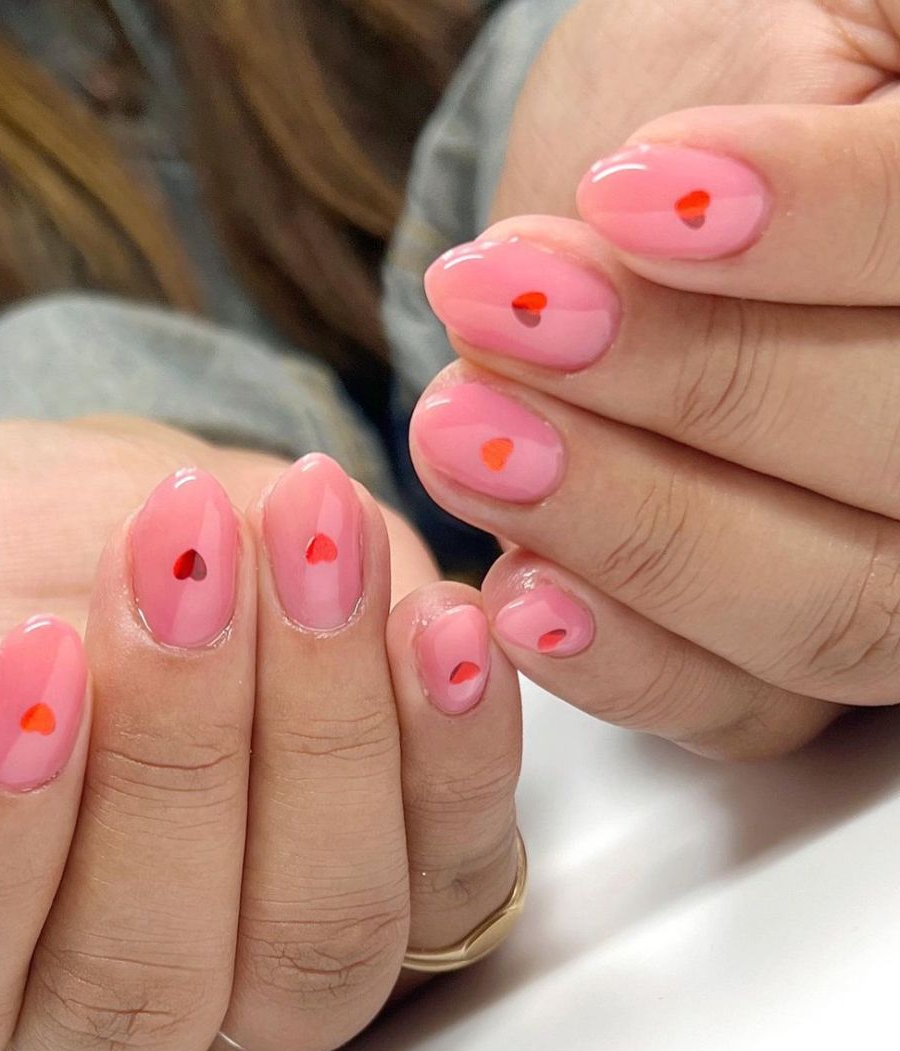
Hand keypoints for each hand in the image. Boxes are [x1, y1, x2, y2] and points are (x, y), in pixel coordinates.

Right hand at [0, 424, 521, 1050]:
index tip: (27, 660)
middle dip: (176, 752)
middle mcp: (127, 1009)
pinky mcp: (424, 902)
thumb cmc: (20, 582)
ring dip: (327, 733)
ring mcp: (285, 972)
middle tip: (184, 561)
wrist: (160, 538)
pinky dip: (460, 750)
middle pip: (149, 978)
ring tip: (316, 550)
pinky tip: (442, 632)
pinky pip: (459, 873)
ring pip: (320, 940)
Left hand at [409, 0, 899, 758]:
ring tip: (470, 432)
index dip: (828, 229)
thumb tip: (690, 204)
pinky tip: (516, 597)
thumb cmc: (726, 86)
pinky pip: (745, 707)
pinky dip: (627, 666)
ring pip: (832, 605)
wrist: (651, 193)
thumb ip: (818, 116)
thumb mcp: (792, 31)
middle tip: (514, 310)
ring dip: (637, 529)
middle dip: (700, 388)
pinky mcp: (788, 652)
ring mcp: (894, 565)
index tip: (640, 194)